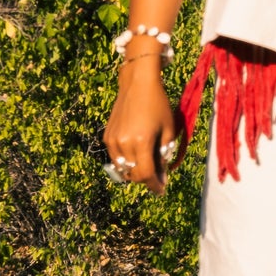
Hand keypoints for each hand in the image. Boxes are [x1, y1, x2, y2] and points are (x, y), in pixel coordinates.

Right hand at [103, 55, 179, 196]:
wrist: (138, 84)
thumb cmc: (158, 105)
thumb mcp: (168, 130)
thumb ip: (164, 155)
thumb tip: (162, 176)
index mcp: (141, 142)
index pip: (146, 175)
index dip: (154, 185)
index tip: (161, 190)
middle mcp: (124, 143)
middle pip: (133, 174)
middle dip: (146, 179)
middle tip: (158, 176)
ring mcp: (112, 141)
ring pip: (123, 169)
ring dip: (135, 172)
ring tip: (147, 165)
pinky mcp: (107, 137)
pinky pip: (116, 158)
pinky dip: (126, 161)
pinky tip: (137, 154)